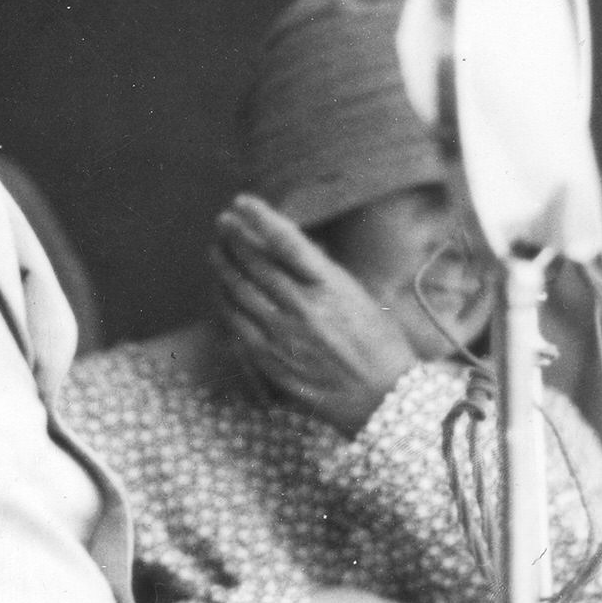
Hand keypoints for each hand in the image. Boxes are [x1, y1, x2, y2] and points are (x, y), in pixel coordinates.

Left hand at [211, 194, 416, 435]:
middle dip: (234, 238)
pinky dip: (226, 302)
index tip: (243, 202)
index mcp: (331, 287)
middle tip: (223, 223)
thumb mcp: (359, 297)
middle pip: (255, 263)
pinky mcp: (271, 361)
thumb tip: (292, 251)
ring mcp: (283, 336)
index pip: (287, 241)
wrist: (385, 401)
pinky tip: (221, 291)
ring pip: (240, 291)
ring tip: (216, 251)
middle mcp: (303, 308)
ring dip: (224, 266)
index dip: (260, 217)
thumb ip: (323, 274)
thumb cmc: (381, 345)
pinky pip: (237, 325)